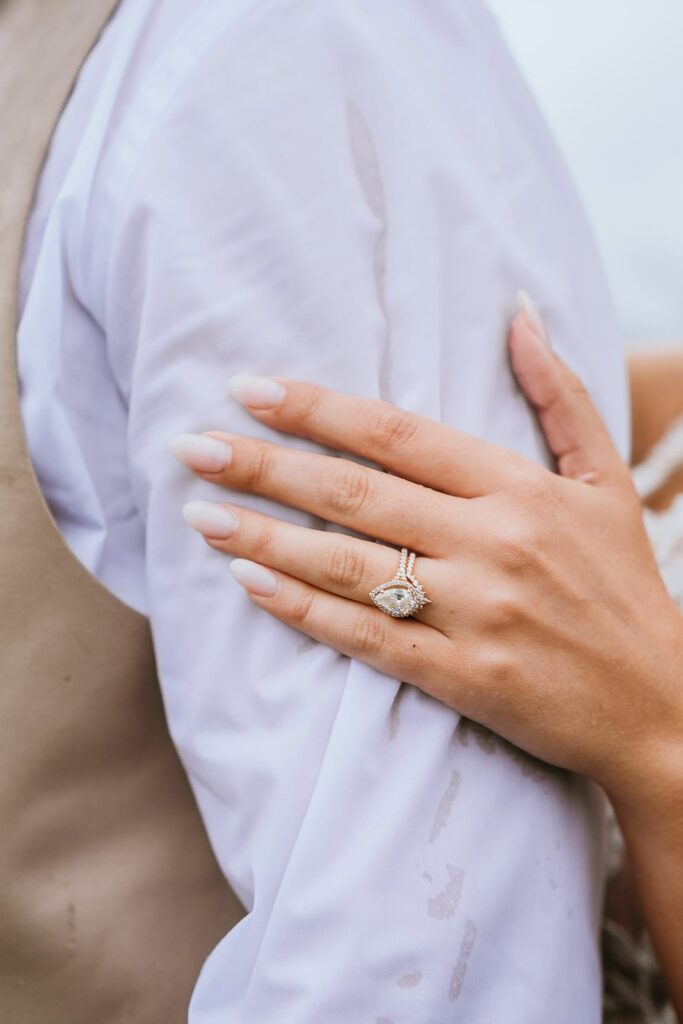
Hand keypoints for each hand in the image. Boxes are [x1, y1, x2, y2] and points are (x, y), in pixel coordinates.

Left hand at [171, 298, 682, 815]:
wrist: (661, 706)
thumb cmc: (624, 587)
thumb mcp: (606, 481)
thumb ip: (559, 394)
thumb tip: (520, 310)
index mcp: (520, 487)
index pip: (399, 434)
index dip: (318, 409)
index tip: (250, 390)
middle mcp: (495, 542)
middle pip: (357, 493)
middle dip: (266, 466)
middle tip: (193, 448)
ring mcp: (478, 612)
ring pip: (351, 565)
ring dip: (267, 537)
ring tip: (201, 516)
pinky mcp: (466, 678)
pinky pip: (369, 639)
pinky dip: (305, 610)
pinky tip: (252, 584)